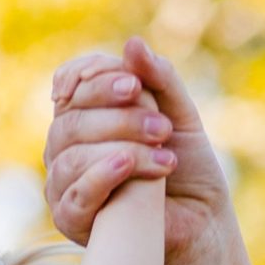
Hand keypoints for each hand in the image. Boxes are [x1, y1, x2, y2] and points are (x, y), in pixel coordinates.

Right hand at [44, 38, 226, 261]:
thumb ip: (158, 79)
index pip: (72, 84)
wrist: (200, 220)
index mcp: (86, 114)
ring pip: (71, 154)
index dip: (97, 80)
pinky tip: (129, 167)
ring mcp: (63, 182)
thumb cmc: (187, 167)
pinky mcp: (70, 218)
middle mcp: (66, 146)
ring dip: (122, 148)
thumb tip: (132, 44)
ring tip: (164, 157)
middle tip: (163, 127)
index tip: (135, 84)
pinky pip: (74, 192)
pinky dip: (101, 175)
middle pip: (71, 119)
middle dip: (120, 118)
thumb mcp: (179, 113)